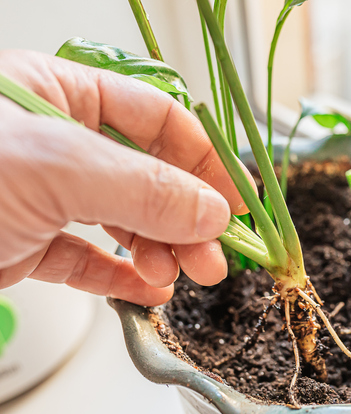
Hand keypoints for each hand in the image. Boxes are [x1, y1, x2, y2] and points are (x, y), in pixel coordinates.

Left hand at [0, 50, 253, 304]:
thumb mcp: (56, 168)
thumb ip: (143, 190)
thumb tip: (212, 213)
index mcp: (59, 94)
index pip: (157, 117)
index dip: (205, 159)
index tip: (236, 202)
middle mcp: (55, 143)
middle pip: (147, 176)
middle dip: (186, 219)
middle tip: (212, 256)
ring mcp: (39, 196)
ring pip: (122, 220)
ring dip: (160, 251)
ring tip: (177, 275)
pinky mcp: (22, 245)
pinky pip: (86, 259)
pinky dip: (121, 277)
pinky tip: (148, 290)